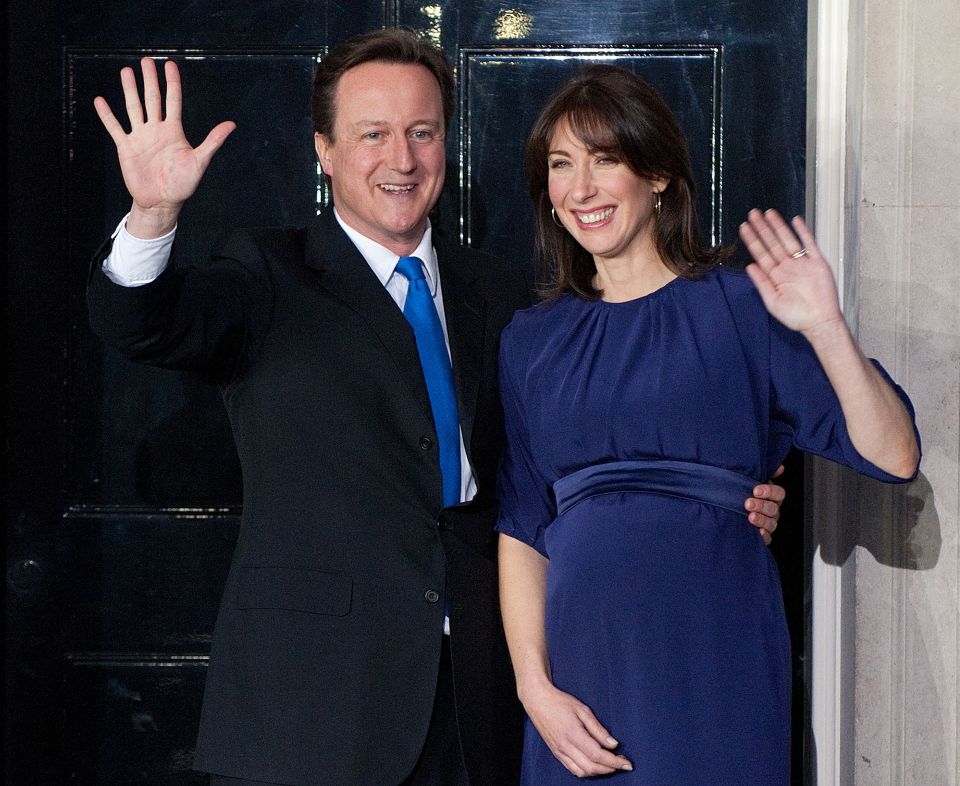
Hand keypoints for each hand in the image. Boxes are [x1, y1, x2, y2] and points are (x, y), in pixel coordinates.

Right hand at [93, 57, 235, 235]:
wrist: (162, 202)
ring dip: (129, 90)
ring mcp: (140, 137)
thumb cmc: (183, 184)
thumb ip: (213, 141)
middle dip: (149, 80)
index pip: (172, 100)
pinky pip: (115, 128)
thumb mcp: (200, 161)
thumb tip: (232, 124)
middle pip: (152, 99)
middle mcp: (156, 130)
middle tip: (146, 61)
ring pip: (133, 108)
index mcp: (174, 131)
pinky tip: (100, 100)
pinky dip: (107, 115)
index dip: (171, 83)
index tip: (169, 65)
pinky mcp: (126, 148)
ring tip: (126, 71)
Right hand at [521, 681, 631, 776]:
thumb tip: (614, 745)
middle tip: (622, 763)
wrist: (538, 701)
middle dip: (610, 768)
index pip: (598, 755)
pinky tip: (595, 765)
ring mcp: (559, 752)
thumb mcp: (582, 710)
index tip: (627, 764)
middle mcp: (565, 747)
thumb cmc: (560, 702)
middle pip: (592, 767)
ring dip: (599, 772)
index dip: (615, 762)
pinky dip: (587, 771)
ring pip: (583, 772)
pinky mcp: (556, 753)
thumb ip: (598, 729)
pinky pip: (573, 770)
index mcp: (573, 734)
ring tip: (611, 765)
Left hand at [739, 209, 843, 337]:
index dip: (752, 240)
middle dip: (762, 228)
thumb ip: (761, 283)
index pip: (760, 253)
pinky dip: (802, 232)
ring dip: (778, 226)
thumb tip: (749, 266)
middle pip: (772, 243)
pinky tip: (795, 221)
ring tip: (768, 213)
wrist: (820, 321)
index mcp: (775, 276)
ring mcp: (801, 263)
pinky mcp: (817, 263)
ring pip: (787, 240)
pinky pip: (809, 243)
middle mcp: (787, 267)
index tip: (744, 228)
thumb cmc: (796, 317)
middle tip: (753, 214)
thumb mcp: (773, 301)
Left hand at [745, 465, 784, 545]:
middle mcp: (772, 510)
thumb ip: (762, 473)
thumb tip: (779, 467)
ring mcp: (768, 523)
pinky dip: (763, 535)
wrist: (725, 508)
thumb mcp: (748, 480)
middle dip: (762, 505)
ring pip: (771, 523)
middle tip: (748, 503)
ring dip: (762, 520)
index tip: (756, 490)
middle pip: (774, 508)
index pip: (779, 493)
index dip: (769, 491)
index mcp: (771, 496)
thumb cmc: (739, 493)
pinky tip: (757, 532)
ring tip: (750, 517)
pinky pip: (767, 538)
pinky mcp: (762, 536)